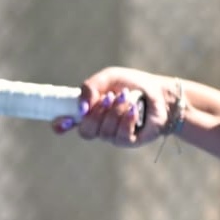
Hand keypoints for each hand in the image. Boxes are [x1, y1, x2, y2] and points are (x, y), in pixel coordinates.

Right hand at [50, 67, 169, 148]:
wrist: (159, 93)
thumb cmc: (132, 85)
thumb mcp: (108, 78)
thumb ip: (90, 87)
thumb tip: (81, 108)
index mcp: (88, 111)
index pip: (66, 124)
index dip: (61, 125)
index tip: (65, 120)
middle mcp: (97, 126)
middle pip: (85, 131)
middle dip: (97, 113)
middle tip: (110, 97)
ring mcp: (112, 136)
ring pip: (104, 132)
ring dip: (116, 111)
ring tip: (127, 98)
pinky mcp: (128, 142)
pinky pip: (121, 137)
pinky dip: (127, 120)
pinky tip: (135, 110)